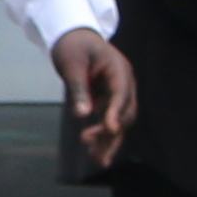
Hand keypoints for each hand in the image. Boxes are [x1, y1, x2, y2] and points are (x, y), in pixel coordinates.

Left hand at [55, 27, 135, 168]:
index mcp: (118, 69)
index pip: (121, 94)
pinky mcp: (109, 99)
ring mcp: (118, 92)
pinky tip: (94, 151)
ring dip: (109, 139)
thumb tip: (82, 114)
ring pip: (119, 120)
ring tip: (98, 160)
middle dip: (110, 130)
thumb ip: (78, 89)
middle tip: (88, 141)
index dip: (116, 111)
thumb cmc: (72, 46)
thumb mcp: (72, 65)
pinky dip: (104, 135)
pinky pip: (110, 120)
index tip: (110, 128)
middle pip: (124, 111)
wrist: (73, 36)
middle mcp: (123, 83)